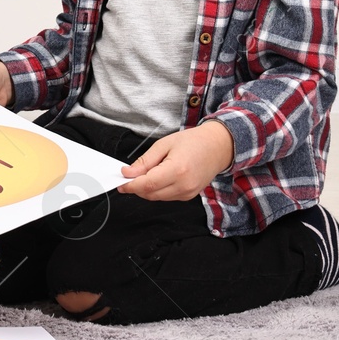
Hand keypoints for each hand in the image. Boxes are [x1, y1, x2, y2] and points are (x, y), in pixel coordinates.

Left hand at [119, 121, 233, 200]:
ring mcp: (188, 193)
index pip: (147, 184)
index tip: (120, 182)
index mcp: (177, 170)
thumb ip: (145, 161)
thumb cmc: (193, 142)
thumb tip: (128, 173)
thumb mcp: (164, 144)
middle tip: (128, 176)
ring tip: (146, 173)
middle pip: (150, 194)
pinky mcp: (189, 196)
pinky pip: (166, 197)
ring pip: (157, 197)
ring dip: (146, 189)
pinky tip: (159, 177)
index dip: (131, 185)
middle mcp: (184, 185)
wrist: (218, 147)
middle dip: (136, 187)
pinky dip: (157, 190)